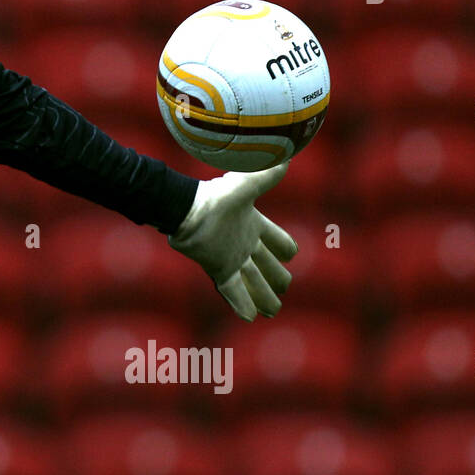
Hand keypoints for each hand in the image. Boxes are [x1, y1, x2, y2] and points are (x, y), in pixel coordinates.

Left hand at [167, 161, 298, 320]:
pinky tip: (249, 317)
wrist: (184, 211)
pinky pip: (234, 291)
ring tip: (272, 311)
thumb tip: (287, 156)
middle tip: (283, 289)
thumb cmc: (214, 197)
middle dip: (276, 279)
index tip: (290, 253)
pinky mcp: (218, 270)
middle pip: (267, 266)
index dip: (284, 247)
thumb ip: (267, 175)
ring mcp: (232, 259)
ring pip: (253, 282)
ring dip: (263, 297)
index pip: (278, 240)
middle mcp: (244, 244)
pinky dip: (242, 304)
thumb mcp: (246, 186)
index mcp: (254, 224)